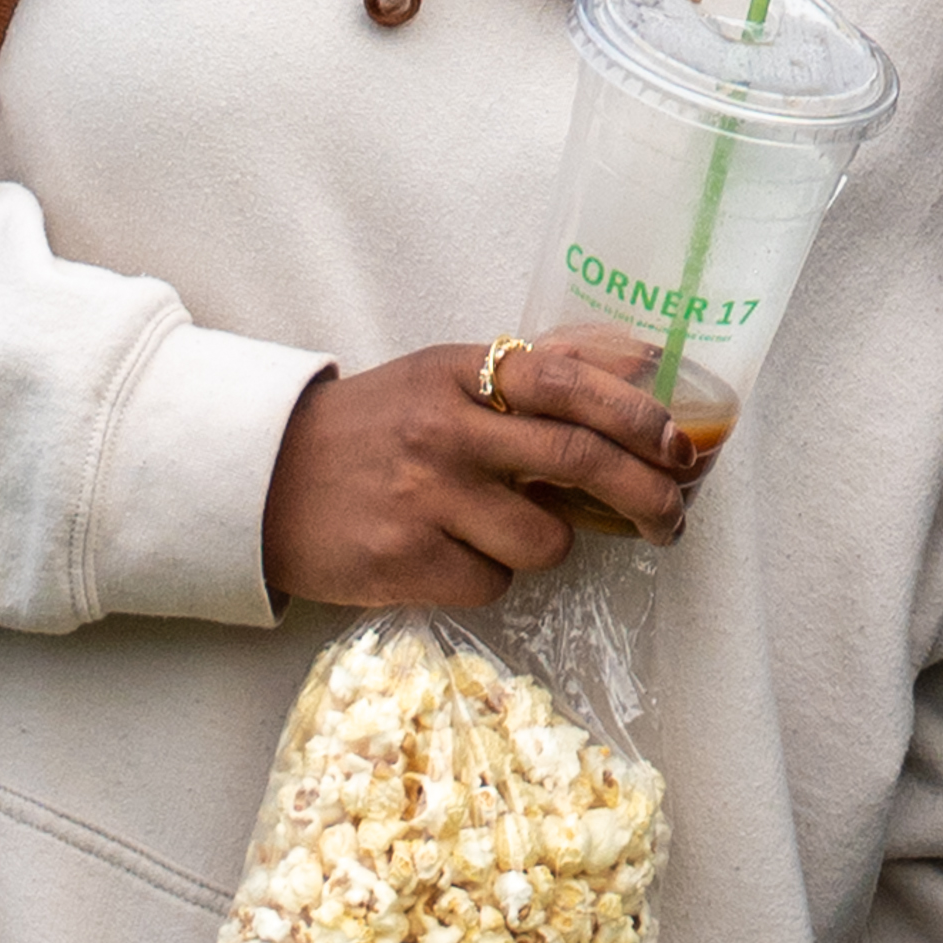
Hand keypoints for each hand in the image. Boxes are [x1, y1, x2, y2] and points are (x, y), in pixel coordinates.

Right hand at [260, 334, 697, 609]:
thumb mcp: (448, 377)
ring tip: (513, 530)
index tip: (682, 447)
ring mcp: (422, 497)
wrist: (260, 481)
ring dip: (551, 544)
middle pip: (578, 461)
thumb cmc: (375, 427)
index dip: (640, 417)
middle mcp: (445, 428)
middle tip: (671, 519)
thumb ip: (541, 367)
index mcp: (462, 371)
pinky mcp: (402, 561)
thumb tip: (645, 359)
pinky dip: (490, 575)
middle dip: (645, 497)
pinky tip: (454, 554)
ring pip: (544, 539)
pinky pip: (492, 583)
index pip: (571, 383)